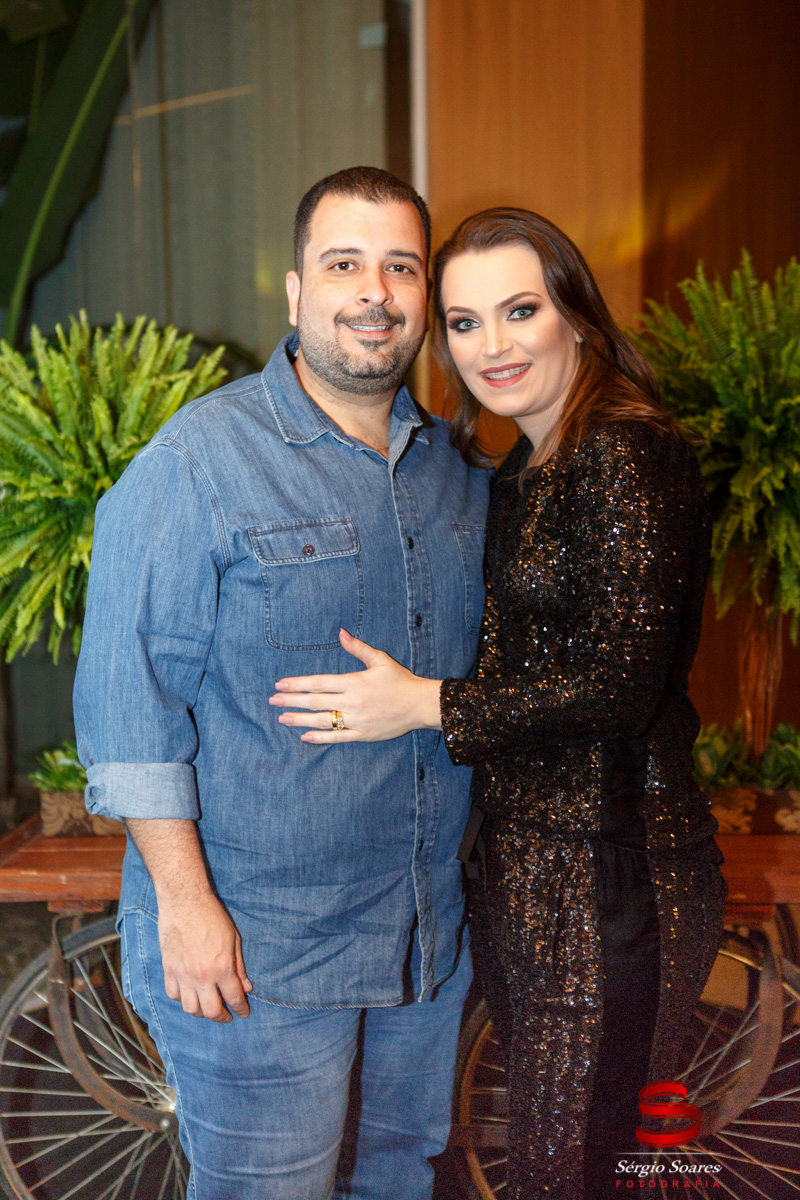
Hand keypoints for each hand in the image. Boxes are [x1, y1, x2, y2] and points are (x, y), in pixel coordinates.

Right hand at [157, 892, 251, 1021]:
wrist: (185, 902)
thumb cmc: (212, 917)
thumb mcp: (234, 939)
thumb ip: (239, 966)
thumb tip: (246, 987)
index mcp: (222, 968)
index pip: (234, 998)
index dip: (241, 1009)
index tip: (244, 1013)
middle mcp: (202, 976)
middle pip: (211, 1011)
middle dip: (222, 1017)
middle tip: (227, 1015)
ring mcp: (183, 975)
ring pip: (191, 1008)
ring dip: (201, 1012)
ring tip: (208, 1006)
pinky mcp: (168, 969)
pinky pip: (173, 995)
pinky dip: (182, 999)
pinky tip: (190, 993)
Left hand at [269, 628, 442, 741]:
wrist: (420, 705)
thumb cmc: (400, 680)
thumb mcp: (380, 659)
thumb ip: (358, 648)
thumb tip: (340, 633)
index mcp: (354, 682)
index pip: (319, 683)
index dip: (298, 684)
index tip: (280, 685)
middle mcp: (353, 702)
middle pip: (316, 702)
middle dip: (292, 701)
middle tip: (273, 701)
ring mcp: (357, 720)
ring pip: (323, 720)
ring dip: (300, 720)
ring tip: (282, 719)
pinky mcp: (363, 734)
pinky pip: (338, 737)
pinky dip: (321, 737)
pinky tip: (305, 737)